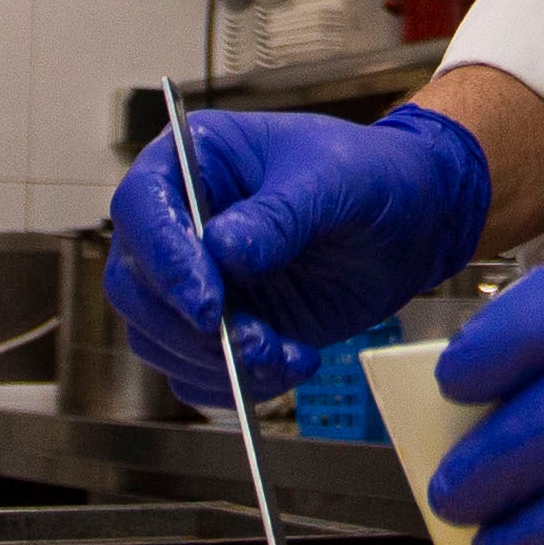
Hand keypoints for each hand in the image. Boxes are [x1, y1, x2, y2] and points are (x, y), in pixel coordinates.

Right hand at [104, 103, 491, 407]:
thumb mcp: (333, 179)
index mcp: (192, 160)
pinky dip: (234, 384)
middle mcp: (180, 221)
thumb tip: (224, 250)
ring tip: (284, 354)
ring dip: (214, 363)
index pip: (142, 207)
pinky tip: (290, 363)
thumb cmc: (368, 174)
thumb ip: (279, 215)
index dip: (163, 259)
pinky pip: (193, 371)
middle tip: (251, 342)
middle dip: (188, 327)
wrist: (409, 220)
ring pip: (156, 337)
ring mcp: (195, 278)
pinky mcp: (218, 325)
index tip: (207, 303)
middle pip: (133, 284)